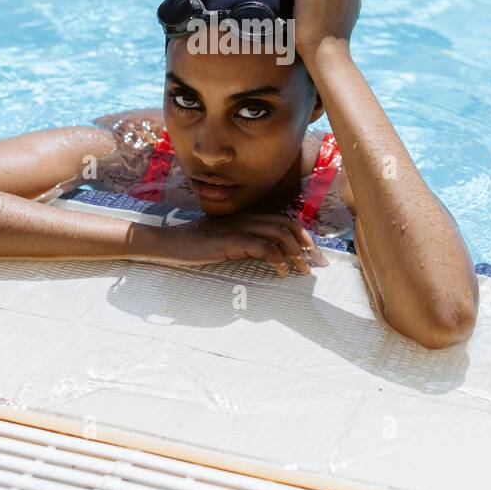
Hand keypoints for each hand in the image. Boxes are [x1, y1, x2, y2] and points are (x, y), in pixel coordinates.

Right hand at [137, 212, 326, 276]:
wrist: (171, 244)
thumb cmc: (197, 246)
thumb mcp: (226, 242)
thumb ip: (246, 244)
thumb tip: (269, 257)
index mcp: (248, 217)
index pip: (285, 221)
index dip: (304, 237)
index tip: (315, 255)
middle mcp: (247, 218)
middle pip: (288, 225)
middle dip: (308, 245)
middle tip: (319, 264)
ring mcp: (240, 228)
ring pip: (280, 235)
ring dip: (296, 254)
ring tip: (302, 271)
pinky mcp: (232, 241)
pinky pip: (263, 247)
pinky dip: (277, 259)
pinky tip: (280, 272)